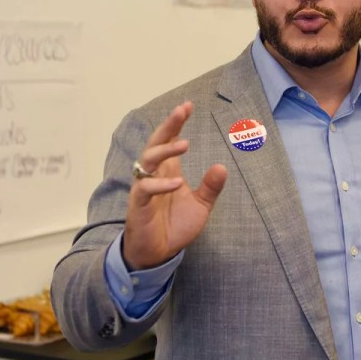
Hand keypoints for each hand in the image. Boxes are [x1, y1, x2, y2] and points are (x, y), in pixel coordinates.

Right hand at [123, 101, 227, 269]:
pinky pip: (145, 188)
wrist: (158, 253)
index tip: (188, 106)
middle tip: (182, 110)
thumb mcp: (200, 205)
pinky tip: (177, 182)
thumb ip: (210, 188)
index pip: (170, 141)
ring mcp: (144, 188)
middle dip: (169, 125)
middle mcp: (154, 174)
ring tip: (185, 144)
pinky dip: (160, 184)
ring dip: (165, 150)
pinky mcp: (139, 204)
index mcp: (168, 171)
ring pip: (148, 160)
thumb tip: (221, 167)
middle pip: (156, 143)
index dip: (177, 124)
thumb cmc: (175, 226)